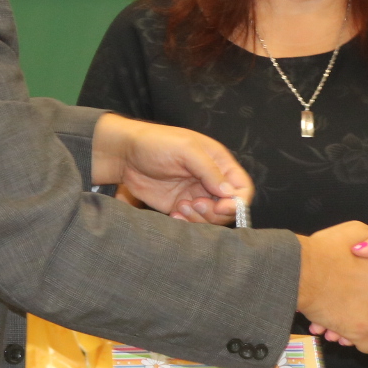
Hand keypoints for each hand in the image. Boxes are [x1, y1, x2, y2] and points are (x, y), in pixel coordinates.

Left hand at [91, 115, 251, 224]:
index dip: (237, 202)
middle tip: (194, 204)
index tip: (222, 207)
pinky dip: (187, 224)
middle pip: (229, 208)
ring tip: (181, 207)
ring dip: (199, 219)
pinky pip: (193, 223)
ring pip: (212, 219)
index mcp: (219, 162)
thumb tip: (229, 193)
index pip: (242, 188)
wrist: (124, 154)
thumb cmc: (155, 143)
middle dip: (215, 212)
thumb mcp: (186, 149)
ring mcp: (196, 195)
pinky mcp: (181, 207)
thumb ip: (209, 170)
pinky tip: (174, 215)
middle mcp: (211, 180)